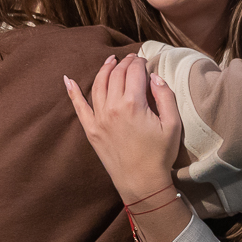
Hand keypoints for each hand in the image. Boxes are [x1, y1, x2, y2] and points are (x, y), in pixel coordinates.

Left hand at [65, 54, 181, 202]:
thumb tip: (155, 76)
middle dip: (124, 63)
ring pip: (98, 84)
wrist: (141, 182)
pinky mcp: (91, 130)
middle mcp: (113, 107)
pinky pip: (79, 107)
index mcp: (134, 104)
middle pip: (116, 75)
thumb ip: (165, 96)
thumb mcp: (173, 125)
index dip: (140, 62)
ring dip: (104, 69)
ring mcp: (99, 118)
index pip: (134, 72)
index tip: (144, 62)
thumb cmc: (159, 155)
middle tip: (131, 59)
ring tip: (110, 61)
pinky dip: (72, 92)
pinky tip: (68, 80)